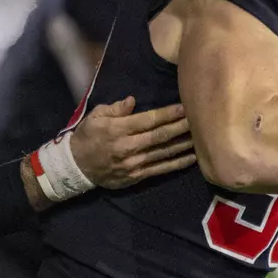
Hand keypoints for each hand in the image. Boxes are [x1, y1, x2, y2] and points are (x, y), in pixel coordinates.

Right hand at [70, 97, 194, 188]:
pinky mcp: (137, 176)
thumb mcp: (95, 116)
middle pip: (160, 136)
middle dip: (181, 127)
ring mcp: (134, 164)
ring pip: (164, 153)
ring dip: (183, 144)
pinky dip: (177, 164)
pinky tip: (191, 158)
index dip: (168, 114)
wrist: (76, 166)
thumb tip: (133, 101)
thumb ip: (115, 109)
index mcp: (118, 130)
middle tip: (197, 119)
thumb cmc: (87, 136)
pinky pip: (161, 169)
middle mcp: (128, 147)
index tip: (184, 107)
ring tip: (201, 136)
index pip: (149, 120)